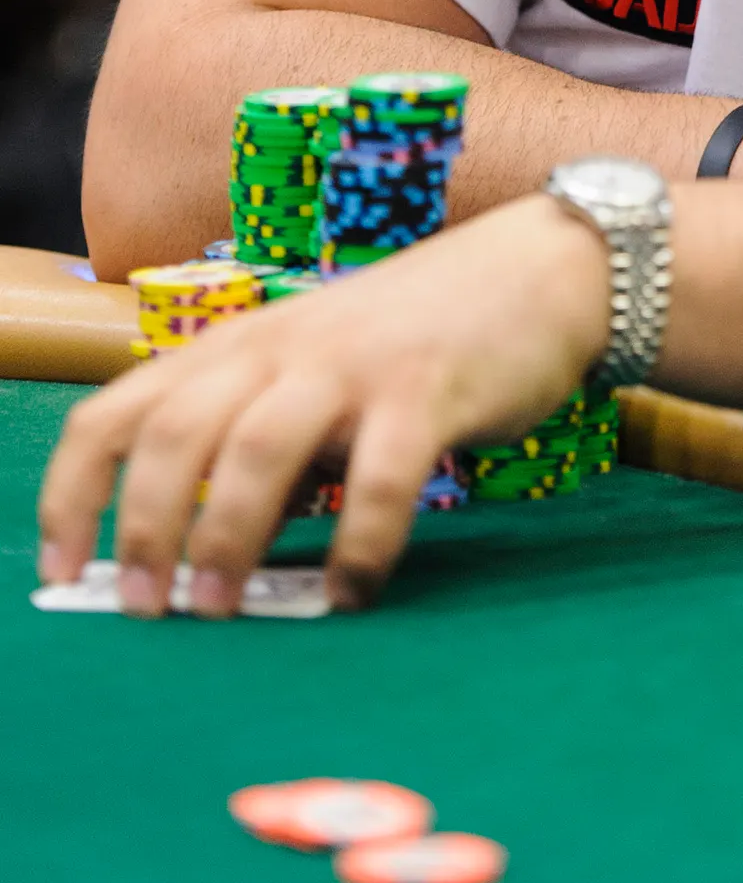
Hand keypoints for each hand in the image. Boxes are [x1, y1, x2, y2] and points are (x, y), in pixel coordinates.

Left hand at [38, 198, 609, 617]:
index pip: (117, 411)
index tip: (64, 577)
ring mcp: (355, 365)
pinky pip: (382, 479)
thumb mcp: (317, 379)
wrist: (539, 270)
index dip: (73, 496)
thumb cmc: (418, 339)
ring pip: (259, 449)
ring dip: (227, 537)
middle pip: (175, 432)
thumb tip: (203, 559)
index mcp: (239, 347)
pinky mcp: (429, 389)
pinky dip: (358, 546)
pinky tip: (352, 594)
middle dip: (143, 528)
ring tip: (223, 611)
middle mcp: (282, 348)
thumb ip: (265, 451)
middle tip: (144, 610)